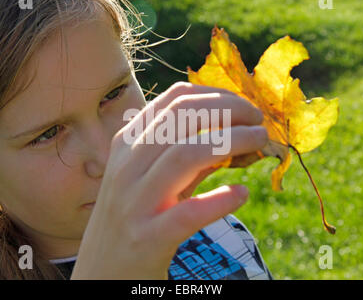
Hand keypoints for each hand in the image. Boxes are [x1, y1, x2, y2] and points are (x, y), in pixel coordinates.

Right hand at [71, 82, 267, 278]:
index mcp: (128, 143)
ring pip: (185, 154)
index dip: (215, 94)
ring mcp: (135, 201)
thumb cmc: (133, 215)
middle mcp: (127, 165)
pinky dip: (219, 200)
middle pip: (182, 118)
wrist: (102, 268)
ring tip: (260, 142)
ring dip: (232, 141)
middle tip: (258, 120)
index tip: (242, 104)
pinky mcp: (148, 237)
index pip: (174, 100)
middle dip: (228, 110)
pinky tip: (241, 194)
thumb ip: (186, 154)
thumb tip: (234, 134)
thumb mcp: (151, 176)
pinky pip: (188, 212)